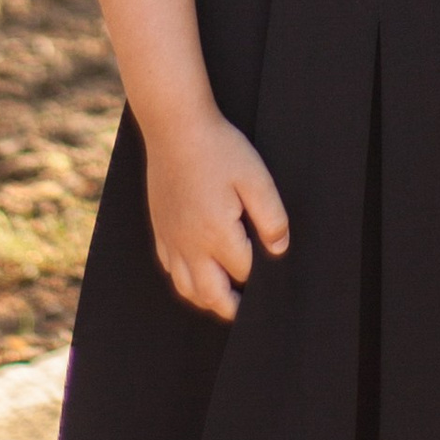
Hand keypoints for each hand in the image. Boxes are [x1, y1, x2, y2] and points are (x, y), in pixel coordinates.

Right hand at [147, 112, 288, 318]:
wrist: (175, 127)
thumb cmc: (219, 149)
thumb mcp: (256, 178)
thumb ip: (271, 218)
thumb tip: (279, 250)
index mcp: (216, 234)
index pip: (244, 272)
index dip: (261, 276)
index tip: (273, 275)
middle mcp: (190, 244)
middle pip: (211, 295)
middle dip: (233, 307)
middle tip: (250, 312)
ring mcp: (171, 239)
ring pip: (187, 288)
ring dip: (208, 299)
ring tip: (227, 299)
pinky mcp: (160, 229)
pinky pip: (170, 268)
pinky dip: (186, 280)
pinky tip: (198, 273)